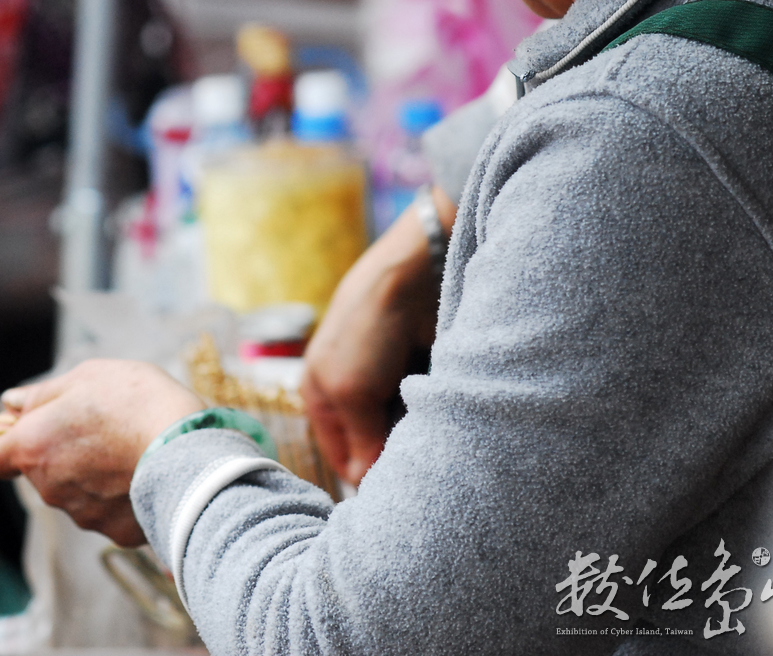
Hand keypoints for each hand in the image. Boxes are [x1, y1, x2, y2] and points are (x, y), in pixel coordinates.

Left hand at [0, 359, 204, 545]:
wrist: (190, 450)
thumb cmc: (137, 403)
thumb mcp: (88, 376)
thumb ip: (44, 393)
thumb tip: (12, 403)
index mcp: (34, 446)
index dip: (4, 439)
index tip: (27, 424)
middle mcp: (50, 487)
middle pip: (40, 471)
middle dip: (59, 451)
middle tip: (98, 426)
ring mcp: (83, 514)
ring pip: (75, 492)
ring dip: (91, 472)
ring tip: (130, 447)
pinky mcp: (116, 533)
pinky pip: (110, 511)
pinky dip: (121, 495)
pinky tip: (145, 472)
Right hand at [302, 187, 456, 485]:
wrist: (418, 276)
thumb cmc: (369, 328)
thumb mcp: (350, 390)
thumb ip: (360, 440)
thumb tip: (369, 485)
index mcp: (322, 394)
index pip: (340, 456)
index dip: (363, 477)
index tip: (390, 498)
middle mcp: (356, 392)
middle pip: (376, 446)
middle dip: (394, 457)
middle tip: (417, 470)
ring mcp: (393, 382)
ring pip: (407, 433)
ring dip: (420, 438)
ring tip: (436, 441)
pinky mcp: (425, 374)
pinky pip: (432, 413)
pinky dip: (439, 419)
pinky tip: (450, 421)